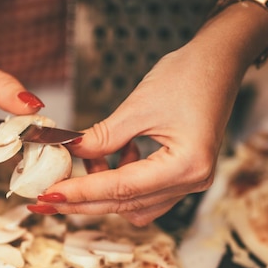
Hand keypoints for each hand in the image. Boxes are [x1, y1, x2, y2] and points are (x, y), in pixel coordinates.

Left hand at [29, 44, 241, 225]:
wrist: (219, 62)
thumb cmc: (189, 76)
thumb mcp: (138, 106)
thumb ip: (102, 137)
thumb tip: (69, 153)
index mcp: (186, 165)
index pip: (121, 189)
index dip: (82, 192)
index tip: (49, 195)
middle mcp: (192, 181)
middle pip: (126, 205)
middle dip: (84, 202)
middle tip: (48, 199)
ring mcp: (190, 182)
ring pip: (134, 206)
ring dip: (104, 191)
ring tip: (89, 159)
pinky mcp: (182, 176)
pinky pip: (145, 194)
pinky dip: (121, 183)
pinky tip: (114, 156)